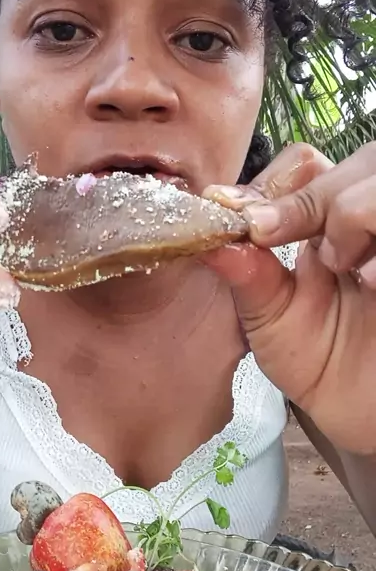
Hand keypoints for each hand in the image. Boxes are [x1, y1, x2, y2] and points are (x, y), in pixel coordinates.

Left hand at [203, 142, 375, 455]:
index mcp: (318, 222)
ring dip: (356, 216)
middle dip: (324, 200)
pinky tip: (373, 282)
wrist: (358, 409)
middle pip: (358, 161)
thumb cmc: (315, 361)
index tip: (254, 222)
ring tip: (349, 268)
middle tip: (314, 254)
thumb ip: (246, 275)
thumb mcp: (269, 321)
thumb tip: (209, 234)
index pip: (304, 166)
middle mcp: (361, 218)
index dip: (278, 185)